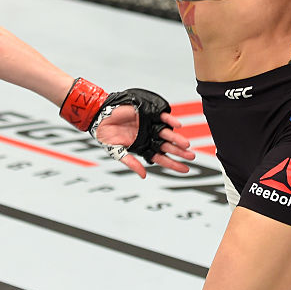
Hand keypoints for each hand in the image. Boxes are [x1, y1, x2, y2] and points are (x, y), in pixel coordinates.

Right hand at [59, 79, 194, 178]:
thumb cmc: (106, 135)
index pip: (161, 158)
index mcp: (143, 147)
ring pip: (167, 134)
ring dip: (177, 139)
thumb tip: (144, 175)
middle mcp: (149, 137)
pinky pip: (162, 117)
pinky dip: (170, 121)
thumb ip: (131, 162)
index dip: (173, 164)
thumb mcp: (117, 152)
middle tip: (191, 157)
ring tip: (186, 145)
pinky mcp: (148, 113)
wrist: (99, 116)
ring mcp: (150, 125)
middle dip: (179, 153)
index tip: (185, 169)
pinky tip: (177, 125)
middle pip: (167, 147)